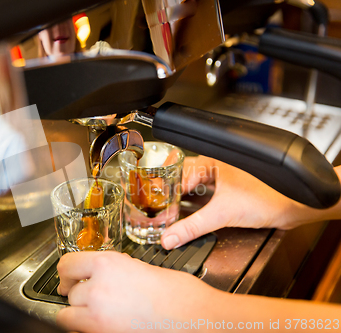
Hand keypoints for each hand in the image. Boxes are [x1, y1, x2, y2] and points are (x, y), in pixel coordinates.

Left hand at [56, 251, 224, 332]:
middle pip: (69, 292)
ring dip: (79, 312)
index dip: (67, 272)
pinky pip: (81, 331)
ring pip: (69, 315)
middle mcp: (98, 288)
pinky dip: (86, 328)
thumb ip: (114, 269)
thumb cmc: (177, 293)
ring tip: (96, 311)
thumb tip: (101, 273)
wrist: (195, 317)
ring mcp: (99, 316)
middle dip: (78, 294)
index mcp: (107, 264)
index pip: (67, 264)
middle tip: (89, 295)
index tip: (68, 276)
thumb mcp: (140, 267)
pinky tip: (104, 323)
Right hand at [161, 156, 329, 249]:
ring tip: (171, 211)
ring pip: (196, 185)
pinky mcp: (233, 190)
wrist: (295, 207)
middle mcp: (217, 165)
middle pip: (184, 177)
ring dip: (184, 198)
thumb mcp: (222, 214)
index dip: (166, 192)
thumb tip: (170, 237)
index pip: (179, 174)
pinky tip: (193, 213)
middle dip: (171, 193)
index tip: (159, 207)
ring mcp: (225, 177)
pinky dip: (197, 204)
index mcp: (212, 160)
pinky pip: (207, 194)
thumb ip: (192, 227)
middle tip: (159, 208)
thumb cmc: (269, 196)